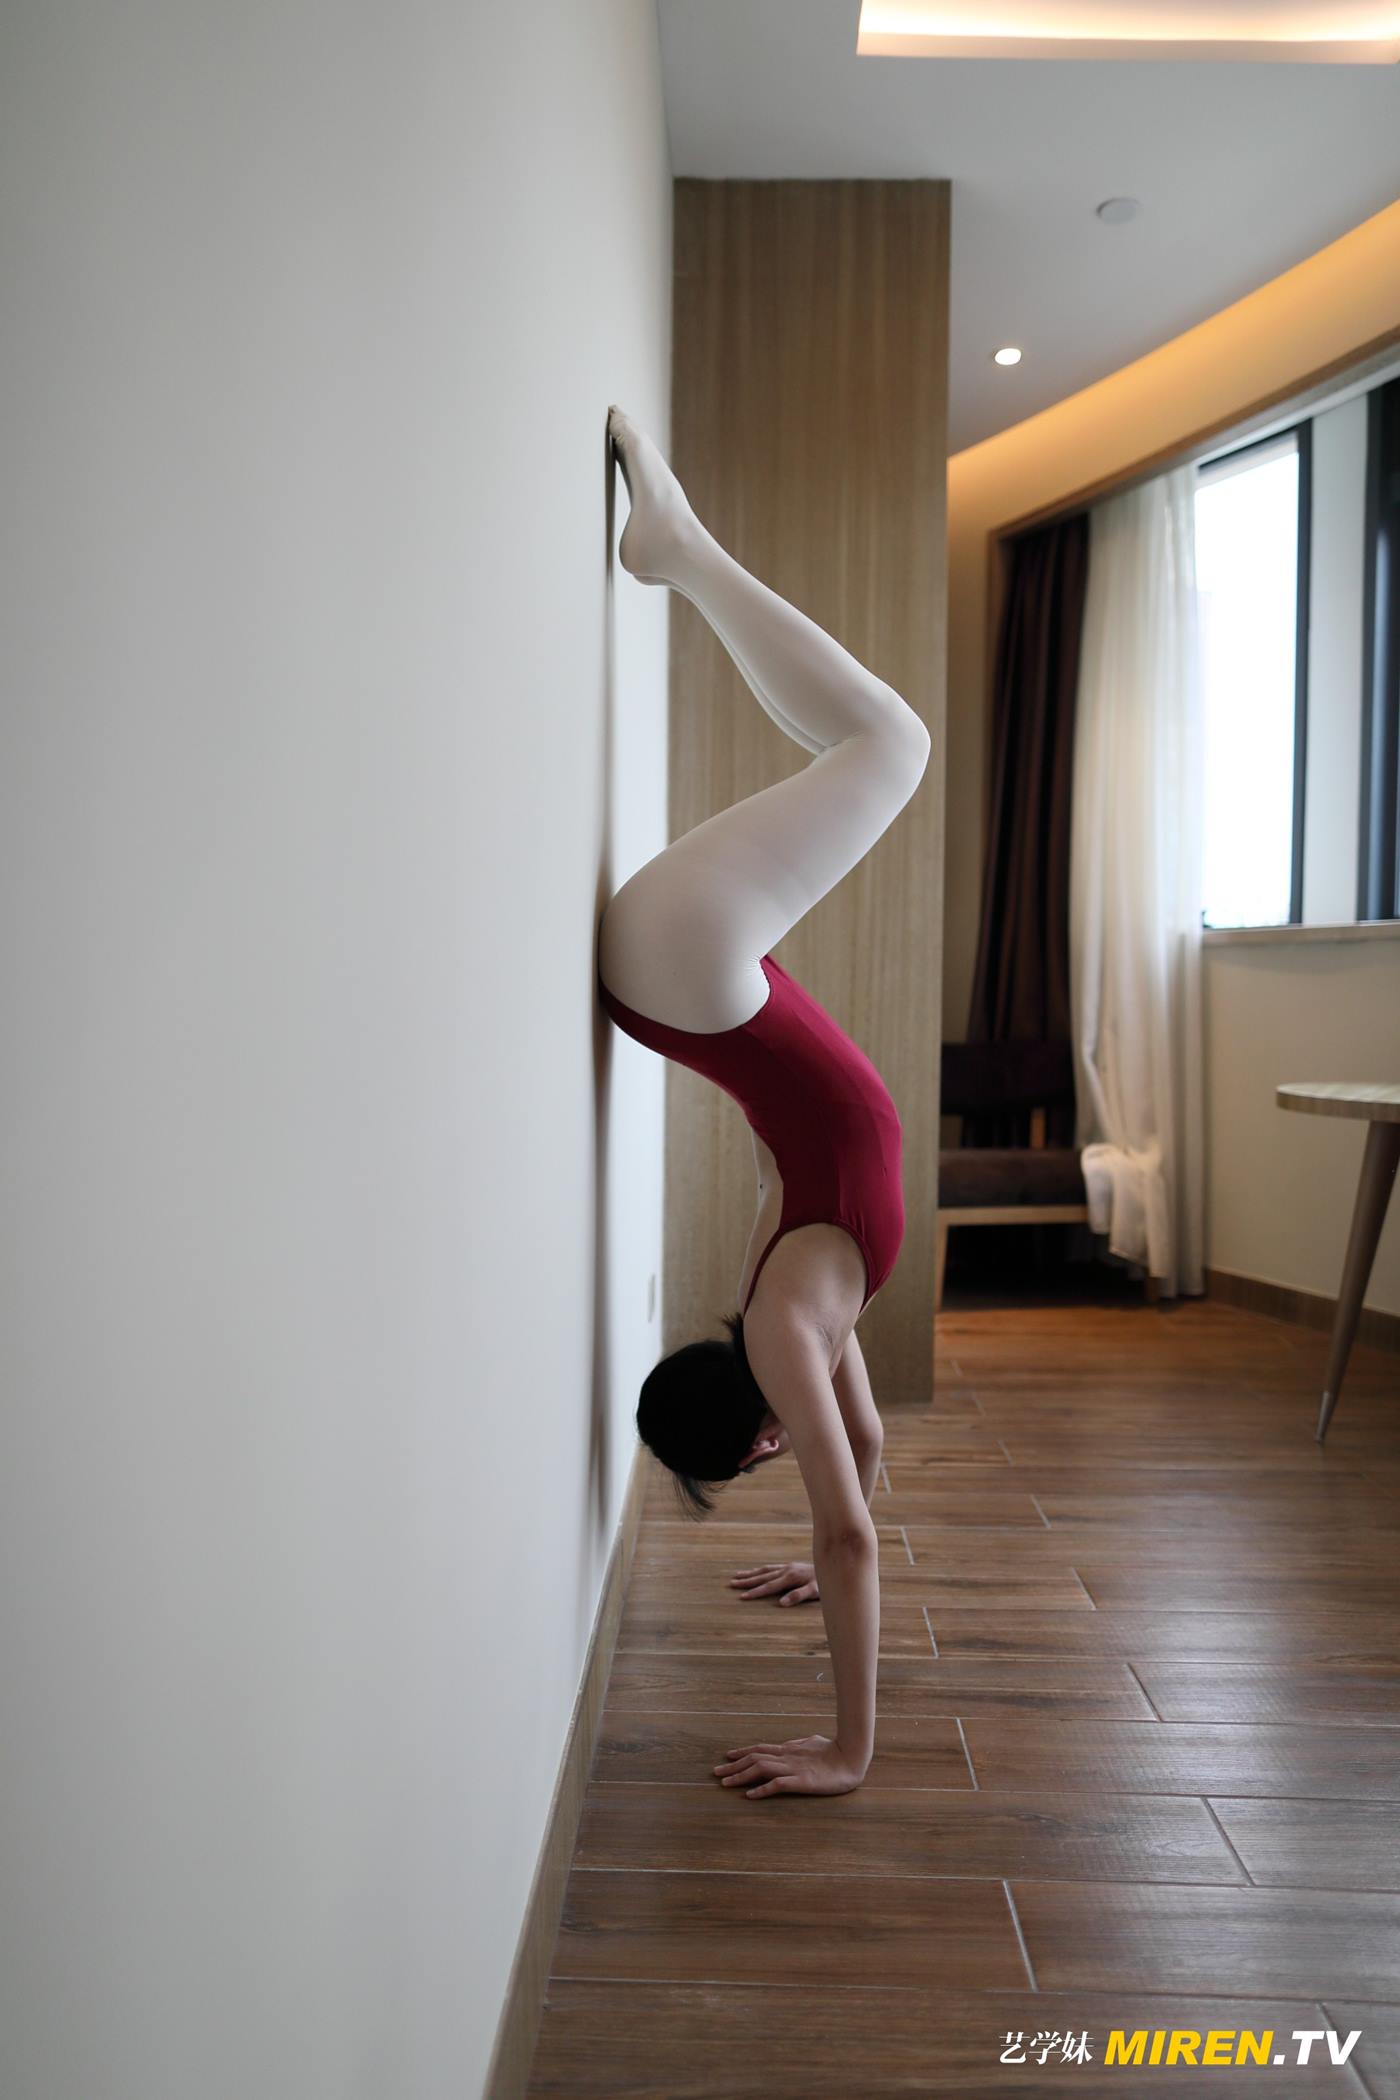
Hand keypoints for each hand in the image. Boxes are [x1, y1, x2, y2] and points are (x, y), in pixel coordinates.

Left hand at [714, 1733, 867, 1798]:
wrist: (852, 1757)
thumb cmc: (835, 1750)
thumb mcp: (813, 1743)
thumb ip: (799, 1744)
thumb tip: (789, 1744)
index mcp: (790, 1749)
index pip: (760, 1749)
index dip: (742, 1752)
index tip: (727, 1756)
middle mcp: (787, 1757)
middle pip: (754, 1758)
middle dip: (733, 1766)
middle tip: (715, 1773)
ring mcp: (793, 1769)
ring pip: (761, 1769)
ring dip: (741, 1776)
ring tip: (725, 1784)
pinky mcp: (802, 1781)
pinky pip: (777, 1784)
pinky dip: (761, 1790)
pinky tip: (749, 1796)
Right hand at [729, 1560, 818, 1606]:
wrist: (833, 1566)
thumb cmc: (826, 1583)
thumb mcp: (815, 1592)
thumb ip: (798, 1596)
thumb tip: (781, 1603)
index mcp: (790, 1577)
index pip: (769, 1587)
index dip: (755, 1592)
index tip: (742, 1597)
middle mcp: (786, 1570)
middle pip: (762, 1576)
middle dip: (746, 1581)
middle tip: (730, 1584)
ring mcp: (787, 1566)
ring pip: (764, 1570)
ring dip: (750, 1574)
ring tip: (736, 1576)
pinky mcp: (790, 1566)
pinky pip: (771, 1567)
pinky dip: (760, 1570)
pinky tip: (755, 1572)